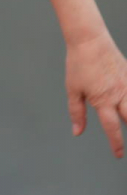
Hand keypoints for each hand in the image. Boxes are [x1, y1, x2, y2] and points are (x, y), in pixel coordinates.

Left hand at [66, 31, 126, 158]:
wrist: (90, 40)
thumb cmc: (79, 65)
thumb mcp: (73, 90)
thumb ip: (77, 113)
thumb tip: (77, 132)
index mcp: (103, 100)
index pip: (112, 127)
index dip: (116, 143)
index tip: (119, 154)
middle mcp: (119, 93)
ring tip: (126, 120)